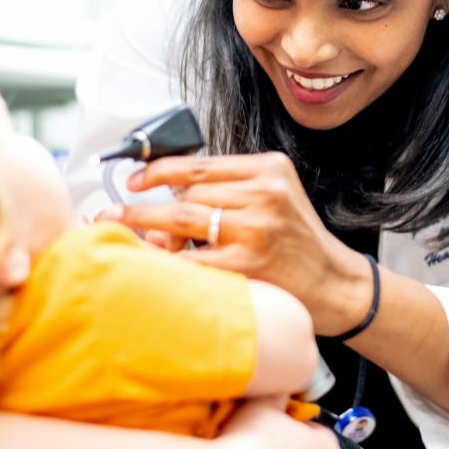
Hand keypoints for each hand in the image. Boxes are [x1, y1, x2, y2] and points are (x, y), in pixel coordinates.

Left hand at [100, 152, 372, 335]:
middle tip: (112, 216)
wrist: (336, 284)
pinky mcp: (249, 263)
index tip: (134, 180)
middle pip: (188, 193)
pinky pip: (191, 259)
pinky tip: (151, 264)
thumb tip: (158, 207)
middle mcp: (265, 194)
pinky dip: (165, 261)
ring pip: (184, 220)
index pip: (199, 164)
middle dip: (149, 208)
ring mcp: (257, 228)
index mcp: (270, 169)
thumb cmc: (297, 243)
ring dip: (149, 229)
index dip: (157, 171)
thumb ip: (226, 194)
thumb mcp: (273, 200)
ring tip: (128, 237)